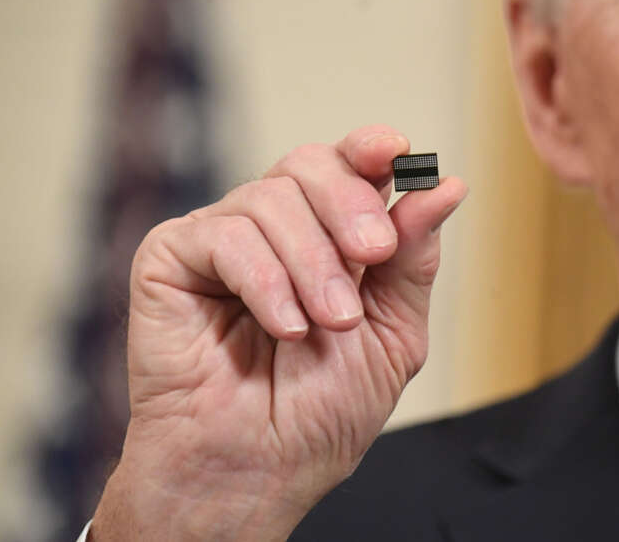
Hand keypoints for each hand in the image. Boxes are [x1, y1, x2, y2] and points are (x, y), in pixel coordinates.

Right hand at [90, 126, 466, 540]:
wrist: (259, 471)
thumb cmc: (322, 412)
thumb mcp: (394, 332)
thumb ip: (414, 258)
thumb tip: (446, 184)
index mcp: (331, 237)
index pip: (349, 165)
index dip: (372, 148)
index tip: (398, 151)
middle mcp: (277, 228)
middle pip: (310, 163)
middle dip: (350, 205)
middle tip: (371, 255)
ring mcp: (222, 239)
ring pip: (270, 197)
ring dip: (312, 264)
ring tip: (327, 324)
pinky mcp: (171, 259)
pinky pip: (224, 234)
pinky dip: (264, 280)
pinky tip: (284, 328)